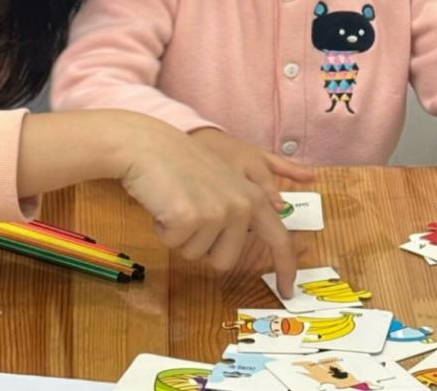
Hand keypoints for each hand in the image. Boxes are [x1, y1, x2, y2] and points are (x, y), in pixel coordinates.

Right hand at [111, 115, 301, 297]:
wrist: (148, 145)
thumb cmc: (179, 165)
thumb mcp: (221, 184)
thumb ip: (238, 211)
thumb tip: (238, 246)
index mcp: (252, 197)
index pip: (279, 239)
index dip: (285, 268)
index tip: (288, 291)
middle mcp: (240, 206)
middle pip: (225, 261)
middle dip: (202, 246)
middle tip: (189, 213)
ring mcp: (216, 212)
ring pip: (195, 255)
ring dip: (179, 235)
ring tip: (175, 202)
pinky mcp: (189, 218)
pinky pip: (172, 243)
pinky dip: (162, 229)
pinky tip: (162, 203)